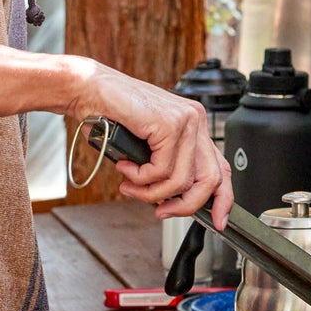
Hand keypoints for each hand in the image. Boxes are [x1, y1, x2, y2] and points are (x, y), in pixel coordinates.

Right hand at [75, 64, 233, 228]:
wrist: (88, 89)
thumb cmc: (110, 115)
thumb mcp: (146, 147)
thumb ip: (164, 166)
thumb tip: (171, 200)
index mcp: (194, 124)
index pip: (221, 168)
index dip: (222, 199)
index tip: (216, 221)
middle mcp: (195, 120)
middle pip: (209, 179)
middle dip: (185, 205)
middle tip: (161, 211)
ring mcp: (185, 120)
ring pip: (181, 180)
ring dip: (150, 192)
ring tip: (130, 185)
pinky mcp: (168, 124)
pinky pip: (161, 170)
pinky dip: (140, 177)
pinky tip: (125, 166)